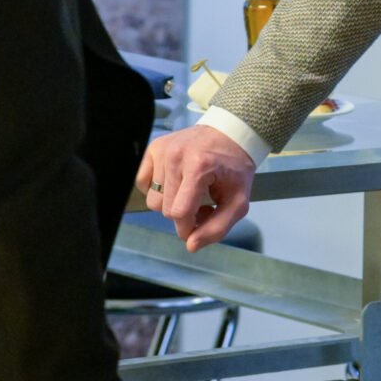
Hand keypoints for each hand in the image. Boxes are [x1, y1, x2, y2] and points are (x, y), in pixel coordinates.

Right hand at [136, 126, 255, 251]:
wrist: (231, 135)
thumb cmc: (235, 169)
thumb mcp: (238, 202)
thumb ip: (217, 228)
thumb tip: (190, 246)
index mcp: (199, 167)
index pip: (179, 213)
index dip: (189, 227)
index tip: (201, 221)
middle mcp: (175, 156)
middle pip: (164, 209)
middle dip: (182, 214)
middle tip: (200, 202)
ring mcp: (162, 150)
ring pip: (153, 199)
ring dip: (170, 202)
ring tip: (189, 190)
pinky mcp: (153, 148)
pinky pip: (143, 183)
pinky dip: (157, 189)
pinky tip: (175, 182)